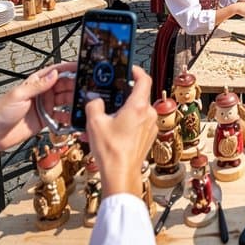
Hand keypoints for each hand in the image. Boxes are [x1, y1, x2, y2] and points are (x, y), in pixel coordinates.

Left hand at [0, 62, 76, 153]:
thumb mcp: (19, 96)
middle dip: (75, 85)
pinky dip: (69, 117)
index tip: (81, 67)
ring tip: (82, 102)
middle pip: (64, 85)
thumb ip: (38, 85)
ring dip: (74, 100)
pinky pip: (62, 116)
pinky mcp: (46, 119)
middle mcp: (42, 93)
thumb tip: (54, 73)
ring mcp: (45, 106)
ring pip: (65, 100)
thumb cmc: (0, 113)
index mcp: (35, 83)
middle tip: (85, 88)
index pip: (55, 72)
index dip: (68, 69)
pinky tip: (73, 118)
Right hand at [86, 66, 156, 198]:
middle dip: (124, 95)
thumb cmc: (111, 152)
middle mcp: (148, 114)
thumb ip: (94, 106)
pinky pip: (139, 123)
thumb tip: (95, 101)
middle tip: (111, 96)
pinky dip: (128, 122)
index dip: (136, 70)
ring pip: (138, 110)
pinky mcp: (149, 136)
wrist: (121, 175)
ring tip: (108, 118)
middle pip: (139, 95)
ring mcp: (150, 126)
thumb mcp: (94, 124)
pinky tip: (113, 131)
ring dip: (124, 110)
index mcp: (138, 106)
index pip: (144, 79)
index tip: (129, 68)